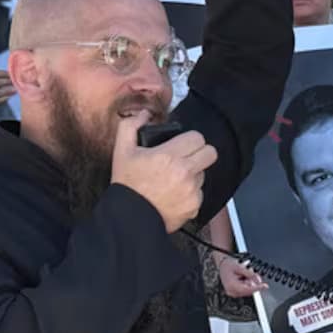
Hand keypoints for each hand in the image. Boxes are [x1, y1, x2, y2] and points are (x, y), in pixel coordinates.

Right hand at [111, 111, 217, 231]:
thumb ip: (131, 126)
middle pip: (210, 153)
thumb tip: (145, 114)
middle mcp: (184, 172)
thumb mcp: (122, 151)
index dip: (189, 139)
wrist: (129, 218)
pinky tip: (175, 193)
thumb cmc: (127, 185)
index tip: (181, 144)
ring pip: (204, 173)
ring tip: (175, 178)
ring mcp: (191, 190)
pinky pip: (200, 193)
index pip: (197, 137)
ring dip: (194, 173)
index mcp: (169, 156)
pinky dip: (190, 193)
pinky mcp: (194, 206)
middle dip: (199, 152)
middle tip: (186, 157)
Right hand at [216, 253, 266, 296]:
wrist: (222, 264)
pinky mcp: (234, 291)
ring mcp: (232, 292)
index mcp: (232, 286)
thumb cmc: (228, 265)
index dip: (257, 288)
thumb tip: (258, 280)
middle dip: (253, 282)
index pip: (247, 290)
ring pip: (247, 290)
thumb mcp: (240, 267)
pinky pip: (244, 289)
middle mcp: (231, 291)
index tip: (265, 286)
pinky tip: (245, 276)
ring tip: (247, 272)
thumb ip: (249, 274)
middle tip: (255, 274)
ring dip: (250, 282)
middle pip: (248, 290)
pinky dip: (247, 283)